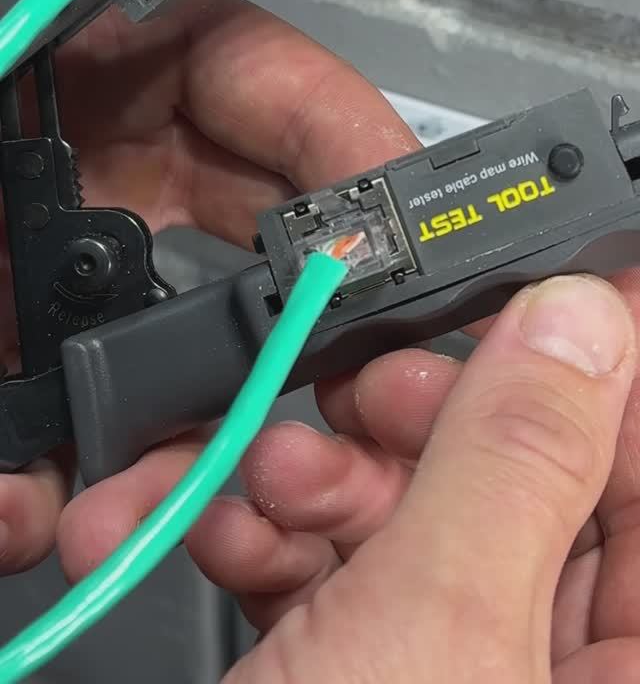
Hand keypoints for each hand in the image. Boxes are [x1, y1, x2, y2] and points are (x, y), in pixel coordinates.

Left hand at [0, 0, 419, 574]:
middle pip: (238, 229)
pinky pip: (45, 430)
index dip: (334, 140)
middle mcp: (74, 154)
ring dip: (192, 413)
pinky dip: (48, 479)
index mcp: (87, 43)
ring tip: (200, 457)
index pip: (257, 81)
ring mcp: (30, 266)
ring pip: (164, 350)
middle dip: (297, 298)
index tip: (383, 207)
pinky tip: (37, 500)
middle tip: (333, 356)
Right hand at [202, 274, 639, 682]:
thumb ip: (513, 459)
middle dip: (426, 419)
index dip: (598, 365)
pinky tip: (235, 532)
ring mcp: (445, 672)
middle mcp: (544, 670)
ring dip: (328, 474)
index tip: (541, 283)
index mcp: (621, 673)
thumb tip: (575, 321)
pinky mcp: (355, 675)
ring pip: (418, 521)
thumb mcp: (438, 620)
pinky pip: (343, 578)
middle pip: (520, 484)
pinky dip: (280, 540)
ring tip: (275, 469)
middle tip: (373, 384)